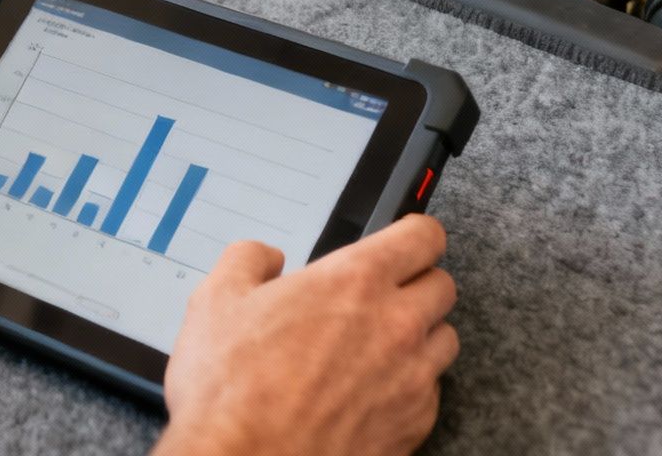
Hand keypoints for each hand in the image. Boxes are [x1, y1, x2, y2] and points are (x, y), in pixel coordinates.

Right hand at [154, 216, 458, 455]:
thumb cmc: (231, 391)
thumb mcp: (215, 300)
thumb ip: (249, 260)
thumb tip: (265, 257)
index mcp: (355, 282)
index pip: (423, 236)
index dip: (414, 235)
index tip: (403, 242)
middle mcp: (395, 326)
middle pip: (443, 286)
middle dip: (417, 283)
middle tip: (383, 295)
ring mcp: (410, 380)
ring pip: (445, 340)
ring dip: (420, 335)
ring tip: (380, 345)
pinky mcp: (412, 427)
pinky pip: (432, 393)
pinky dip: (410, 387)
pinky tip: (373, 391)